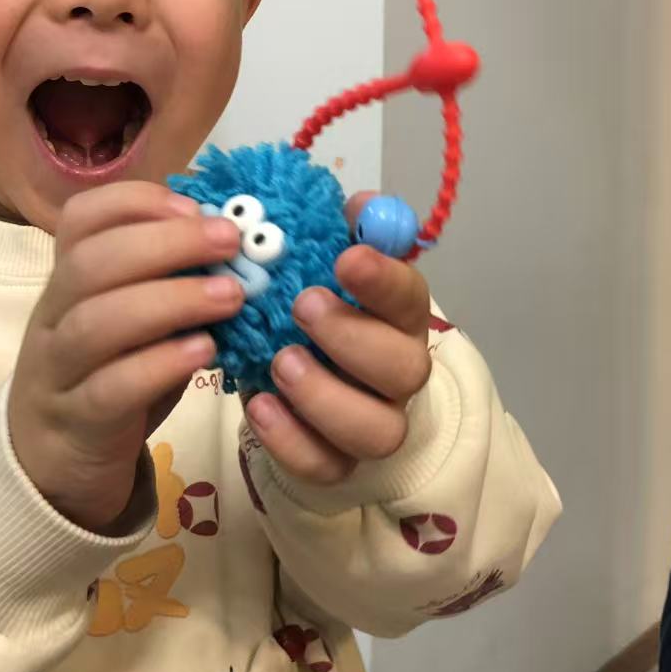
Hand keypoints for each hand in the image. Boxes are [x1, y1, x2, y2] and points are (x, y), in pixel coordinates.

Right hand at [9, 182, 244, 531]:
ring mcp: (59, 369)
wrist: (56, 462)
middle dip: (167, 243)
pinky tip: (205, 351)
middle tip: (230, 242)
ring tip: (232, 297)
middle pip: (92, 263)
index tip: (196, 206)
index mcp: (70, 278)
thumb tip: (241, 246)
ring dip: (171, 300)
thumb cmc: (113, 374)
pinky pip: (110, 388)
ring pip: (97, 323)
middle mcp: (55, 315)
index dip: (138, 202)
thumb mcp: (140, 321)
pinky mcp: (78, 421)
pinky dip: (160, 364)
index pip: (82, 219)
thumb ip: (174, 283)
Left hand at [243, 192, 432, 483]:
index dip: (385, 279)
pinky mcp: (337, 461)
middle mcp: (398, 370)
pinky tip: (259, 404)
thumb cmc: (316, 305)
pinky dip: (292, 441)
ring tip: (280, 362)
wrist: (297, 373)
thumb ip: (340, 229)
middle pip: (406, 369)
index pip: (411, 296)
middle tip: (303, 307)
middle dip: (354, 339)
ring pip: (377, 430)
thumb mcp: (323, 260)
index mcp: (398, 315)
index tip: (347, 258)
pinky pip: (327, 466)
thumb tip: (363, 204)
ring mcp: (373, 421)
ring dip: (326, 397)